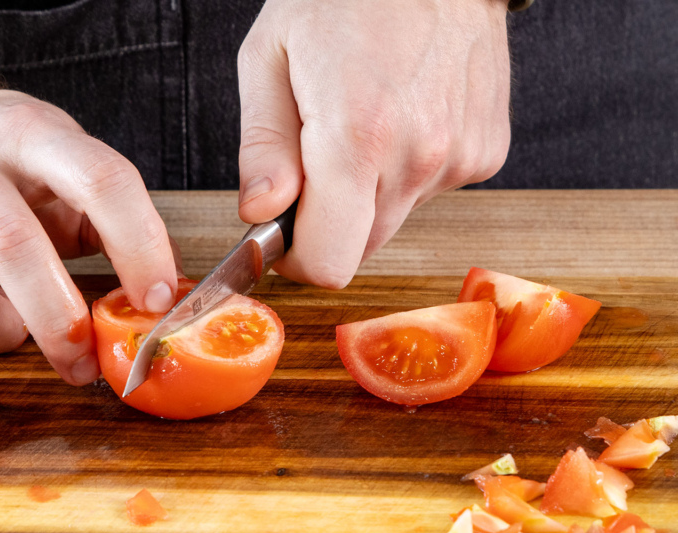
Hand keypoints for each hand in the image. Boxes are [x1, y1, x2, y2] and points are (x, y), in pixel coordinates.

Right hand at [0, 84, 178, 384]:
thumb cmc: (1, 154)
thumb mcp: (60, 155)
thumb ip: (104, 216)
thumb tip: (155, 296)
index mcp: (29, 131)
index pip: (102, 182)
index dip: (141, 247)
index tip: (157, 302)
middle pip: (19, 250)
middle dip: (63, 324)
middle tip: (84, 362)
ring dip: (1, 333)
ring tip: (14, 321)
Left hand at [236, 0, 510, 286]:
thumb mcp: (270, 56)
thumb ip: (263, 148)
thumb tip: (262, 215)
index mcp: (356, 136)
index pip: (329, 261)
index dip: (296, 259)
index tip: (282, 236)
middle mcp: (417, 155)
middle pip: (360, 247)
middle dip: (328, 222)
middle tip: (316, 161)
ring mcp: (459, 156)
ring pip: (394, 219)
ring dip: (368, 194)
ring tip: (363, 121)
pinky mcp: (485, 151)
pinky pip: (430, 190)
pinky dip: (406, 170)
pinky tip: (402, 115)